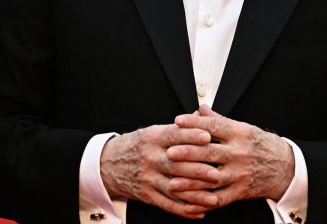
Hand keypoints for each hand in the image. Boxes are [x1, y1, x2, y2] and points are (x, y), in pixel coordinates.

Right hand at [99, 124, 220, 217]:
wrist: (109, 164)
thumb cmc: (138, 146)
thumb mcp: (153, 132)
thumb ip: (178, 129)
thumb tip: (203, 115)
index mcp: (152, 138)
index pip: (173, 136)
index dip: (191, 136)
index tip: (208, 137)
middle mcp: (150, 158)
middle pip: (176, 164)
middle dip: (198, 170)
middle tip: (217, 173)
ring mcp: (148, 178)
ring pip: (174, 188)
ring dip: (195, 195)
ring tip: (214, 197)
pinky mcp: (147, 195)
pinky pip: (167, 204)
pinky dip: (184, 210)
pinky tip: (200, 211)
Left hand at [167, 106, 294, 206]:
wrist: (285, 166)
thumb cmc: (260, 145)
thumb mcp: (243, 128)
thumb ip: (219, 121)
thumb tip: (199, 109)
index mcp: (239, 133)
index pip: (214, 126)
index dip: (194, 124)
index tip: (177, 121)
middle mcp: (239, 153)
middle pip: (210, 152)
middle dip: (188, 153)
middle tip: (170, 153)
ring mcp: (240, 173)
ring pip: (211, 178)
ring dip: (191, 182)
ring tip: (172, 182)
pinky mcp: (241, 191)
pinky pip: (220, 198)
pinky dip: (203, 202)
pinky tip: (188, 202)